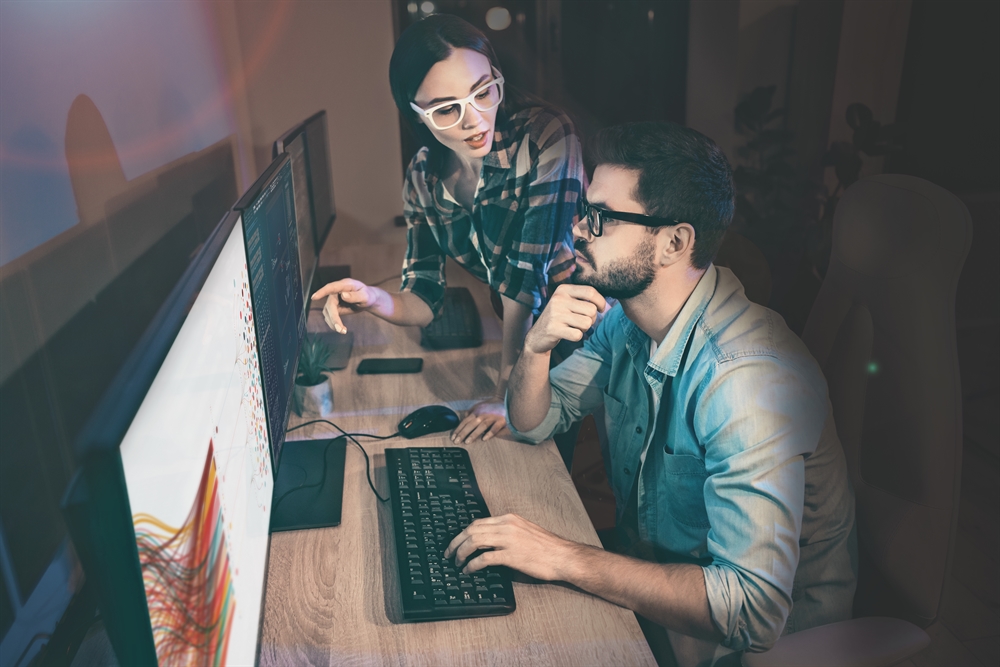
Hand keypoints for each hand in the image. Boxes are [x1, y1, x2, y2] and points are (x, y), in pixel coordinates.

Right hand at [311, 278, 380, 333]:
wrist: (367, 300)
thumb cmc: (368, 296)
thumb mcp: (365, 296)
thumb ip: (355, 296)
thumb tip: (343, 295)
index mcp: (344, 285)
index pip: (331, 287)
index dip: (322, 292)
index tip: (314, 298)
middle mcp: (336, 292)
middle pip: (330, 305)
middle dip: (334, 318)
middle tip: (340, 330)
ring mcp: (333, 300)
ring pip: (328, 312)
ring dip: (333, 323)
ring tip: (343, 331)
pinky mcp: (333, 308)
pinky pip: (330, 316)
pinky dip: (334, 324)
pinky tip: (341, 329)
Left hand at [444, 514, 577, 580]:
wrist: (563, 557)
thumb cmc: (548, 547)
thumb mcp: (525, 531)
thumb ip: (508, 532)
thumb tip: (491, 541)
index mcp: (509, 518)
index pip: (478, 522)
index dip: (463, 533)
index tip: (456, 542)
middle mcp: (507, 526)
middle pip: (471, 530)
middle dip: (456, 542)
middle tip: (449, 553)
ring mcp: (508, 540)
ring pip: (474, 541)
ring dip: (461, 552)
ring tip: (457, 563)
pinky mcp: (511, 556)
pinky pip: (484, 559)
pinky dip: (472, 565)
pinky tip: (468, 570)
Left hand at [451, 399, 508, 443]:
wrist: (505, 400)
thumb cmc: (491, 405)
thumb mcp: (479, 406)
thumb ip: (471, 411)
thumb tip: (464, 417)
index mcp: (476, 412)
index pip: (465, 422)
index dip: (458, 430)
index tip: (453, 437)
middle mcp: (482, 415)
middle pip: (471, 425)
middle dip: (463, 433)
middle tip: (457, 442)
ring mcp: (492, 417)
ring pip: (481, 426)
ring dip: (474, 434)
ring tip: (467, 442)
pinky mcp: (501, 421)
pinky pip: (495, 428)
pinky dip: (489, 433)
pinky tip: (484, 439)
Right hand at [524, 284, 607, 354]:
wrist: (537, 335)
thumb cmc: (558, 317)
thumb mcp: (566, 302)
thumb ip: (583, 299)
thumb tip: (606, 304)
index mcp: (563, 290)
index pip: (590, 291)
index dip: (601, 302)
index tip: (601, 309)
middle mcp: (558, 299)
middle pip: (591, 310)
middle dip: (591, 319)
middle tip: (582, 322)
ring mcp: (555, 314)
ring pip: (587, 323)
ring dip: (584, 329)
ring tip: (574, 327)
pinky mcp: (553, 329)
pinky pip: (578, 335)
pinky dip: (576, 337)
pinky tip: (568, 334)